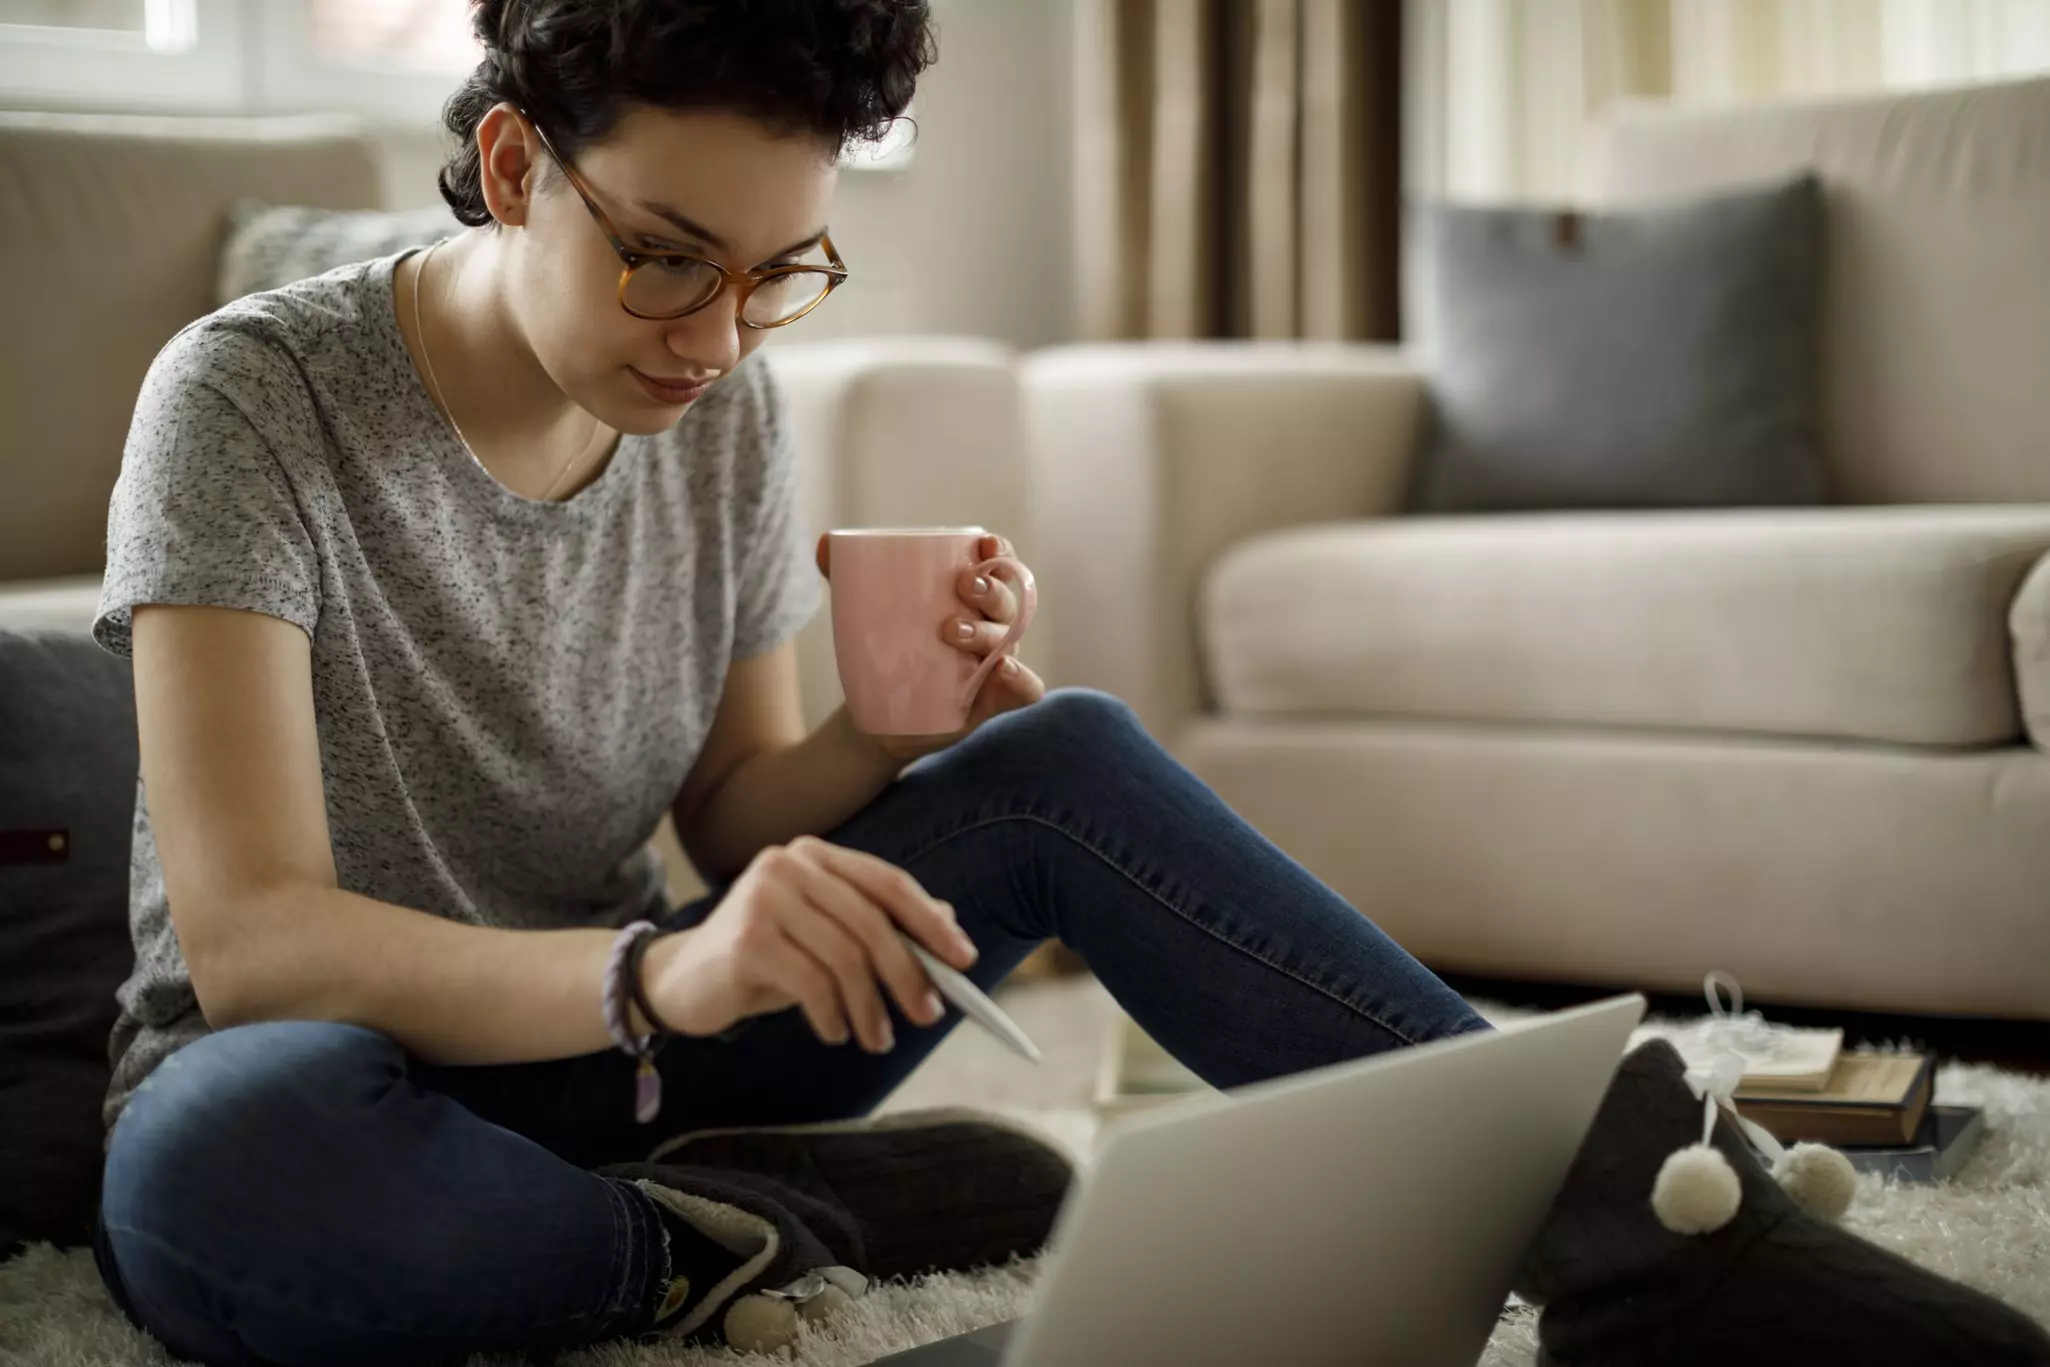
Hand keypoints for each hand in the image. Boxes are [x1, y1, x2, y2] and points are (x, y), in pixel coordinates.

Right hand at [642, 836, 978, 1051]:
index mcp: (815, 855)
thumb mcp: (828, 939)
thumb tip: (950, 927)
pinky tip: (835, 1032)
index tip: (964, 960)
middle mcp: (789, 864)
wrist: (681, 981)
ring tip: (876, 1039)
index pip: (888, 883)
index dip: (930, 922)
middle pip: (871, 923)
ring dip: (870, 1008)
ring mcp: (763, 897)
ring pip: (845, 958)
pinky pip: (812, 983)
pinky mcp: (746, 938)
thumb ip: (881, 925)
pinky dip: (833, 1015)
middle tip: (927, 1016)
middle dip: (908, 975)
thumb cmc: (766, 959)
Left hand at [816, 531, 1047, 764]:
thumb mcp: (868, 614)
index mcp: (973, 599)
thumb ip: (847, 579)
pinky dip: (1022, 678)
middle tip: (962, 585)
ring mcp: (997, 663)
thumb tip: (822, 543)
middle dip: (990, 588)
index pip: (998, 566)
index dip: (1000, 551)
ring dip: (987, 631)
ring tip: (951, 632)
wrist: (881, 711)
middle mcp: (993, 626)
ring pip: (1010, 639)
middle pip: (1007, 600)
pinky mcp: (994, 699)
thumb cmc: (888, 651)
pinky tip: (1003, 669)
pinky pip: (1025, 689)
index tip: (983, 542)